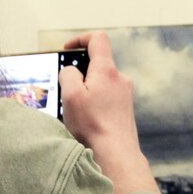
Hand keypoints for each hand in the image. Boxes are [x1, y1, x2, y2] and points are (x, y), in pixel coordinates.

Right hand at [59, 32, 158, 193]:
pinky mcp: (125, 110)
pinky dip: (95, 103)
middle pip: (98, 63)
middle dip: (80, 72)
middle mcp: (120, 79)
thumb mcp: (70, 95)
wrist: (116, 154)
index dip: (80, 39)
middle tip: (67, 89)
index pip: (97, 39)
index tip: (67, 50)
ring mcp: (125, 95)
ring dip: (87, 90)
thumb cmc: (93, 126)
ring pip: (102, 83)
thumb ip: (68, 74)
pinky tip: (87, 121)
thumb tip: (71, 71)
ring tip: (76, 110)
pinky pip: (107, 98)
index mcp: (106, 70)